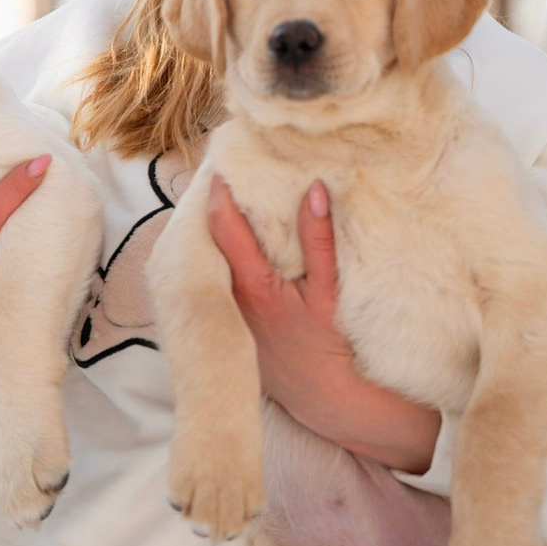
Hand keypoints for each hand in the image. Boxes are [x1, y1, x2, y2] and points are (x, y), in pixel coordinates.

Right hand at [0, 156, 51, 358]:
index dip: (16, 188)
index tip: (41, 164)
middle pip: (18, 244)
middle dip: (37, 216)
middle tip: (57, 189)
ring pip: (23, 271)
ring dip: (33, 246)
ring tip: (47, 219)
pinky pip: (17, 295)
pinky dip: (24, 275)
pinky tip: (34, 258)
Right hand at [207, 175, 442, 474]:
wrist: (334, 402)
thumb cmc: (290, 356)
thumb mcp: (253, 319)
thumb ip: (240, 276)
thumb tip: (229, 229)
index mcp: (234, 294)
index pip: (213, 236)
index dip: (211, 198)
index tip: (215, 162)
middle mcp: (254, 292)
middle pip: (235, 229)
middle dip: (236, 186)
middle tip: (238, 143)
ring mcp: (289, 295)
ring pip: (273, 234)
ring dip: (273, 191)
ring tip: (277, 151)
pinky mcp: (325, 301)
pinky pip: (320, 256)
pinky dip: (317, 221)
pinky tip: (318, 190)